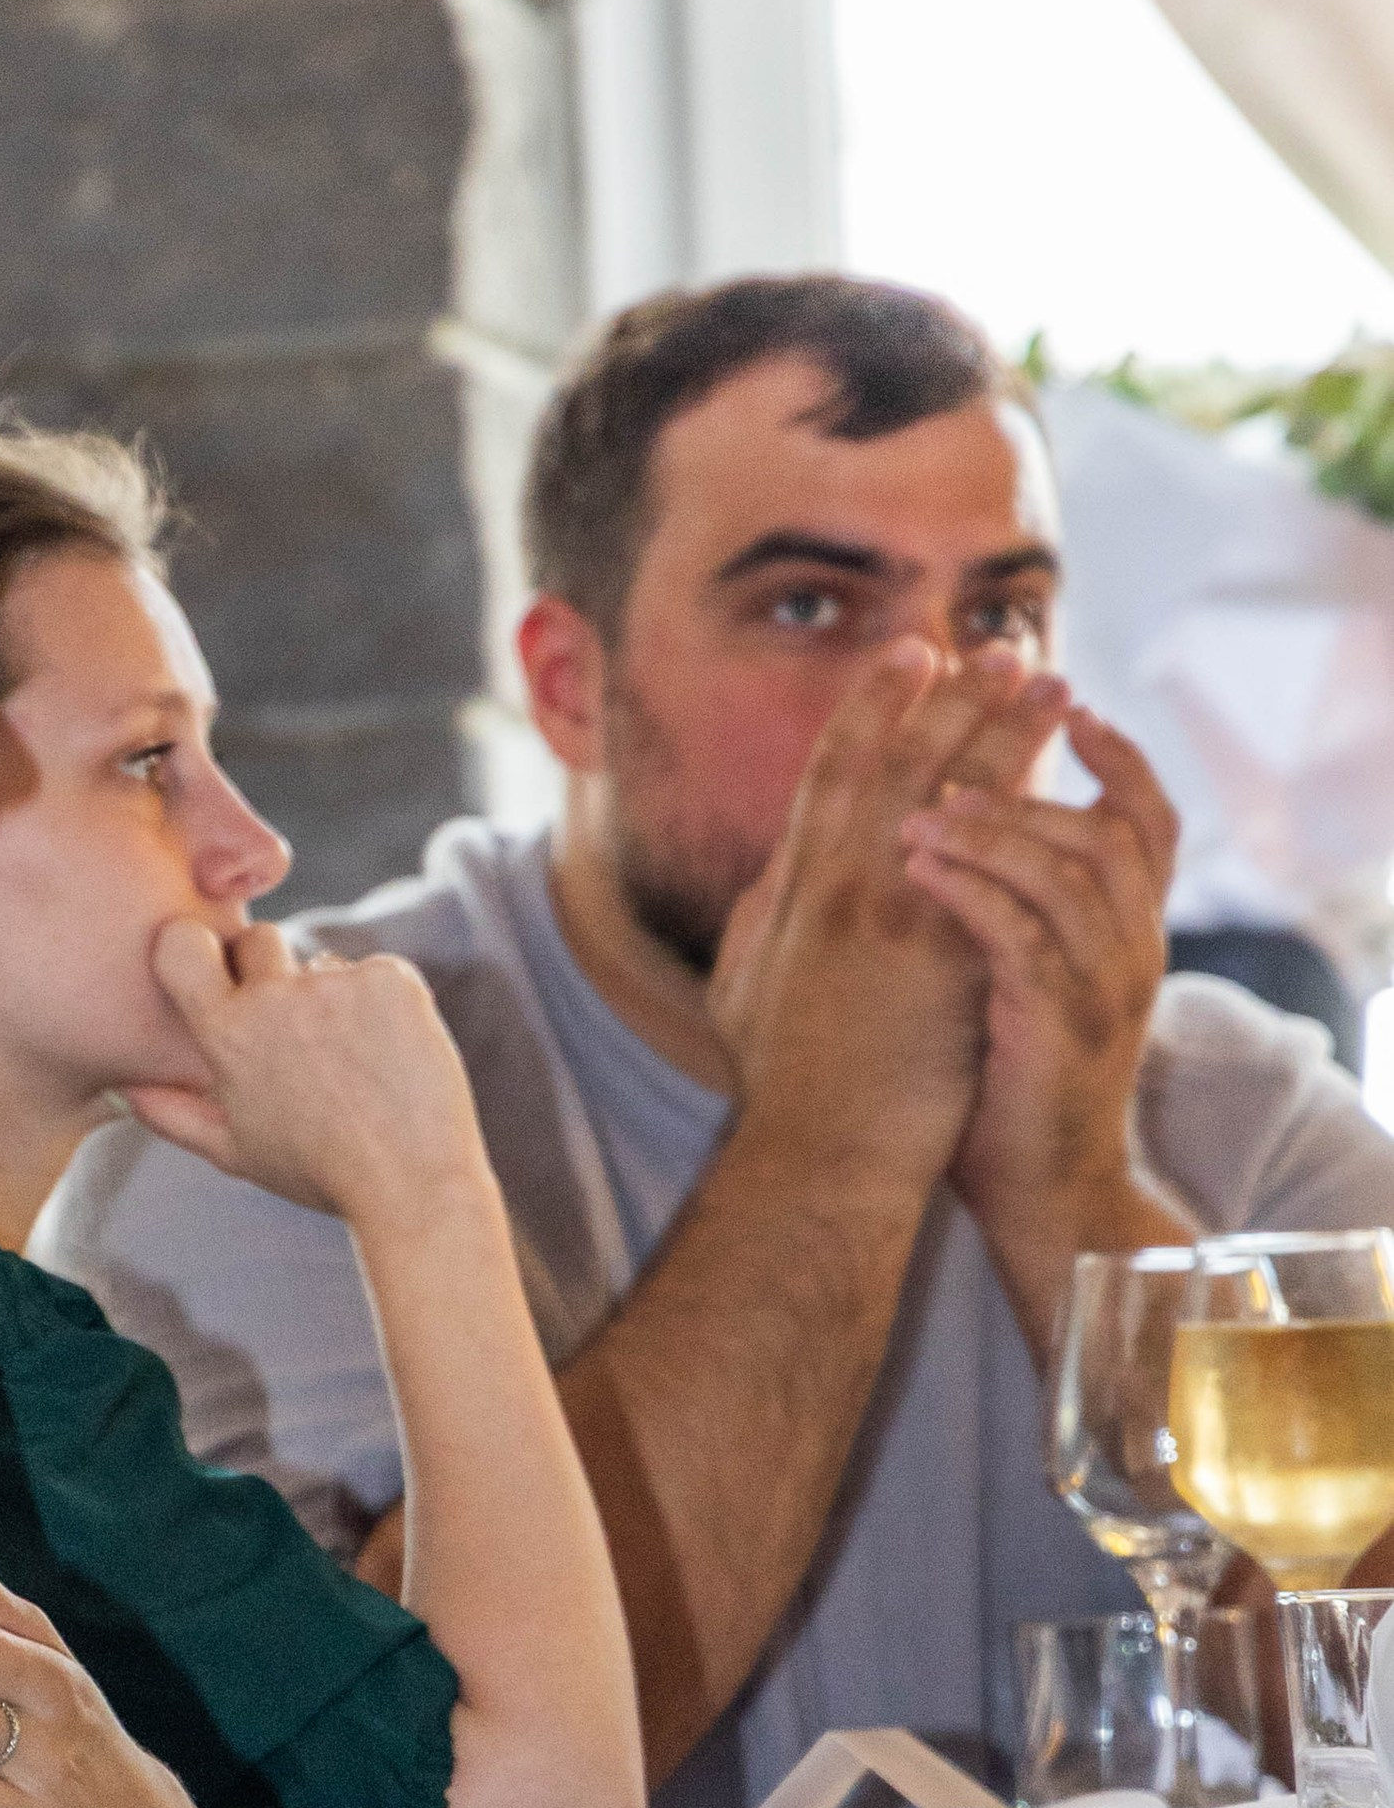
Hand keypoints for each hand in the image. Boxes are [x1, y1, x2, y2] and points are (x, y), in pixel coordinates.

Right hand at [121, 917, 492, 1236]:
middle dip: (271, 968)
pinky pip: (377, 974)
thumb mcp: (236, 1152)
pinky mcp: (391, 980)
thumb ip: (174, 1115)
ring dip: (334, 1000)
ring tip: (357, 1068)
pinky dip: (384, 1007)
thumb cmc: (320, 1174)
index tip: (213, 966)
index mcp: (226, 1034)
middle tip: (300, 1030)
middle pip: (259, 939)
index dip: (197, 947)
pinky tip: (392, 1058)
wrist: (412, 1186)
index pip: (182, 944)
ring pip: (324, 966)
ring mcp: (335, 984)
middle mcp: (274, 997)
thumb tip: (127, 1090)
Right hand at [708, 641, 1068, 1200]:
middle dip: (955, 702)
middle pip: (904, 765)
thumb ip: (758, 921)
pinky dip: (1028, 818)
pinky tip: (1066, 783)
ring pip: (959, 803)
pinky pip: (998, 869)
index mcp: (791, 890)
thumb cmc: (780, 1089)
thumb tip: (774, 874)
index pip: (834, 771)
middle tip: (1002, 649)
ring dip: (1006, 737)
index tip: (912, 654)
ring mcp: (894, 924)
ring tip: (1052, 688)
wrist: (818, 1159)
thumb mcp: (742, 989)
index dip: (873, 705)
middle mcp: (839, 891)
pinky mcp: (946, 962)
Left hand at [900, 703, 1187, 1336]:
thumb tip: (951, 825)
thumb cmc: (1009, 1085)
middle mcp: (1132, 951)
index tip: (1068, 705)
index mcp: (1129, 933)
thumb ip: (1015, 908)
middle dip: (1035, 780)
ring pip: (1070, 870)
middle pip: (1110, 828)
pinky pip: (1022, 936)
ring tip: (921, 812)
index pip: (1151, 820)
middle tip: (954, 765)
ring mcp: (1103, 991)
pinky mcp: (1058, 1028)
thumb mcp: (1022, 980)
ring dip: (993, 828)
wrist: (1042, 1196)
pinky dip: (971, 890)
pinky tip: (919, 865)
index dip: (1119, 758)